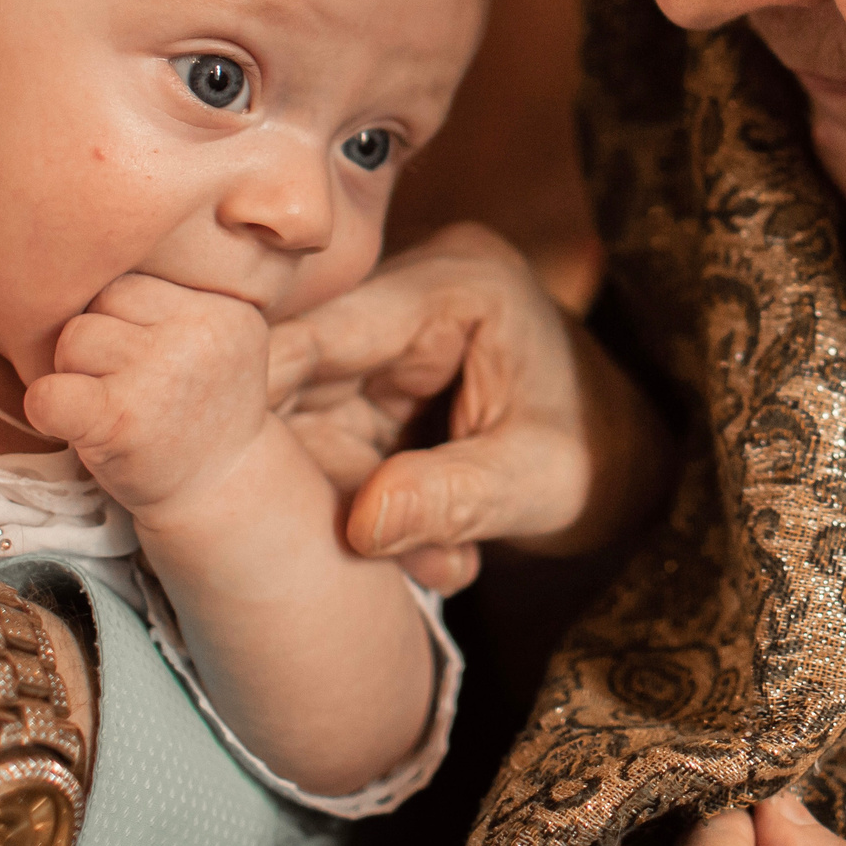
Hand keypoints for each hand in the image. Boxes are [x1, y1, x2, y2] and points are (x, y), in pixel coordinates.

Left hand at [25, 272, 278, 520]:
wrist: (223, 493)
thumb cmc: (199, 411)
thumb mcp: (215, 340)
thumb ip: (171, 301)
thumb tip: (81, 247)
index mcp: (223, 308)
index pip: (132, 282)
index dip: (119, 318)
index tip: (137, 355)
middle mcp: (199, 335)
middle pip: (99, 302)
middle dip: (95, 342)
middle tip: (120, 384)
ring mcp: (161, 378)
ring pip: (72, 339)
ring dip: (74, 373)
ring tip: (107, 404)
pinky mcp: (121, 423)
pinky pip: (49, 392)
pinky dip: (46, 407)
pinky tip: (70, 423)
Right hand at [267, 224, 666, 587]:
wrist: (625, 463)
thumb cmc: (600, 459)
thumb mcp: (542, 483)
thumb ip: (456, 497)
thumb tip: (360, 524)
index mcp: (457, 282)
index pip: (328, 329)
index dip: (256, 394)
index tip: (221, 474)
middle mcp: (408, 291)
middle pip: (298, 375)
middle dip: (318, 477)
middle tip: (365, 551)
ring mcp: (385, 336)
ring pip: (302, 418)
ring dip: (345, 503)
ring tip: (438, 562)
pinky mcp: (372, 381)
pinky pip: (324, 440)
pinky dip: (358, 504)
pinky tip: (425, 550)